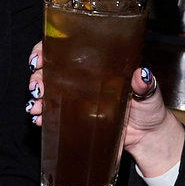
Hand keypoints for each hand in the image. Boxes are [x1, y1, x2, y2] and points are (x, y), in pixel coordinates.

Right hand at [24, 41, 184, 185]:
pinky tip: (40, 120)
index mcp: (96, 65)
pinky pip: (54, 115)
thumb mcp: (148, 92)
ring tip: (36, 107)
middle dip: (37, 76)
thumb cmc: (148, 108)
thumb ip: (144, 84)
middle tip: (37, 86)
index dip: (46, 50)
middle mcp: (82, 79)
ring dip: (37, 98)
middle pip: (50, 70)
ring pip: (47, 92)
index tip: (39, 57)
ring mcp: (77, 99)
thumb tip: (141, 75)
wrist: (148, 136)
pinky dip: (44, 117)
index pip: (65, 49)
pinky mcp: (76, 119)